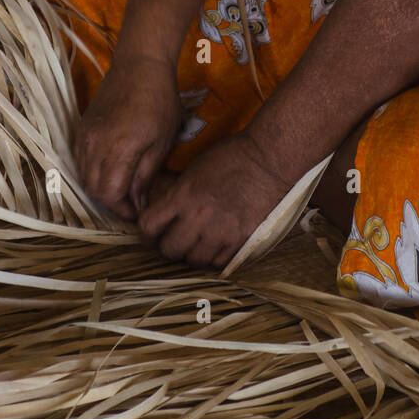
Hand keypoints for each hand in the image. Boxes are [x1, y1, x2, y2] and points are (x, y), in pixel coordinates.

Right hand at [74, 53, 181, 219]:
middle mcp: (95, 144)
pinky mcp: (81, 128)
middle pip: (92, 189)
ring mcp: (84, 136)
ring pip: (83, 176)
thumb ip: (145, 175)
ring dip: (100, 187)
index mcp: (119, 149)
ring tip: (122, 187)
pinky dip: (92, 171)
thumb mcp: (162, 142)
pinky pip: (79, 160)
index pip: (109, 194)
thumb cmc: (160, 101)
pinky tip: (111, 169)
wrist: (140, 65)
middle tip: (130, 202)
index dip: (122, 209)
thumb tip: (137, 204)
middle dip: (111, 202)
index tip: (136, 212)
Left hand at [137, 133, 284, 267]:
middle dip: (168, 245)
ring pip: (193, 261)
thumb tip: (167, 209)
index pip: (148, 226)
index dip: (147, 230)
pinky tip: (216, 246)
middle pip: (169, 249)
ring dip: (192, 254)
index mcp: (183, 196)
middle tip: (175, 239)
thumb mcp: (196, 168)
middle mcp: (198, 217)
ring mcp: (220, 232)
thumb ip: (179, 192)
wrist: (270, 159)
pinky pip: (218, 263)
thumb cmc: (234, 155)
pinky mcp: (241, 240)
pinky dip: (214, 258)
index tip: (154, 229)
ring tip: (198, 244)